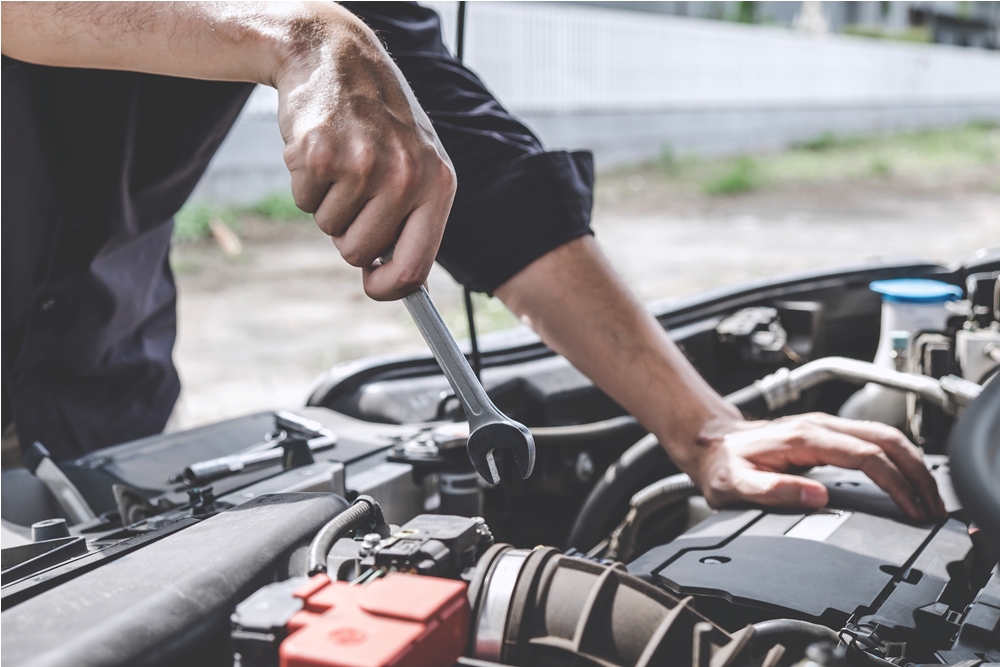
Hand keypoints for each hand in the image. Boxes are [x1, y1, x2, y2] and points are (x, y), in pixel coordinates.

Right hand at [275, 9, 455, 299]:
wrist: (338, 56)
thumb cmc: (379, 122)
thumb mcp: (415, 164)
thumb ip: (412, 220)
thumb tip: (395, 282)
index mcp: (438, 185)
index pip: (414, 267)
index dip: (387, 288)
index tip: (372, 286)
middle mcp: (406, 177)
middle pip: (359, 253)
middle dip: (348, 232)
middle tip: (353, 189)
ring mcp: (364, 165)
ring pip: (328, 228)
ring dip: (326, 201)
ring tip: (340, 159)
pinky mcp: (322, 154)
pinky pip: (303, 200)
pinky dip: (303, 181)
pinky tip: (319, 147)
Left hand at [689, 413, 946, 519]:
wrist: (710, 442)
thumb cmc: (721, 464)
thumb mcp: (736, 485)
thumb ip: (774, 490)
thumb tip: (817, 497)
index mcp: (803, 438)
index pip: (865, 456)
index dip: (895, 484)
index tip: (911, 510)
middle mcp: (819, 426)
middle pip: (886, 440)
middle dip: (917, 473)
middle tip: (934, 507)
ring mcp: (824, 426)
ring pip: (884, 436)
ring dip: (912, 465)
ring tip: (928, 498)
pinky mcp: (826, 432)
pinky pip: (872, 440)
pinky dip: (897, 459)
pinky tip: (905, 479)